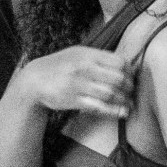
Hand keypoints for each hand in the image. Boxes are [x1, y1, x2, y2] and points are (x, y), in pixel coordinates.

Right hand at [18, 46, 133, 118]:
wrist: (34, 80)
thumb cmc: (59, 66)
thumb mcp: (77, 53)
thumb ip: (98, 57)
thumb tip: (124, 64)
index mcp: (88, 54)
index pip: (119, 62)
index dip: (129, 71)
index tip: (131, 78)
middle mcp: (84, 68)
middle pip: (118, 78)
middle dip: (129, 87)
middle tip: (132, 92)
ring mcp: (78, 84)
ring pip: (111, 94)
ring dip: (124, 101)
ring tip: (129, 104)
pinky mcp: (73, 100)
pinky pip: (99, 106)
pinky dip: (114, 111)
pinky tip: (122, 112)